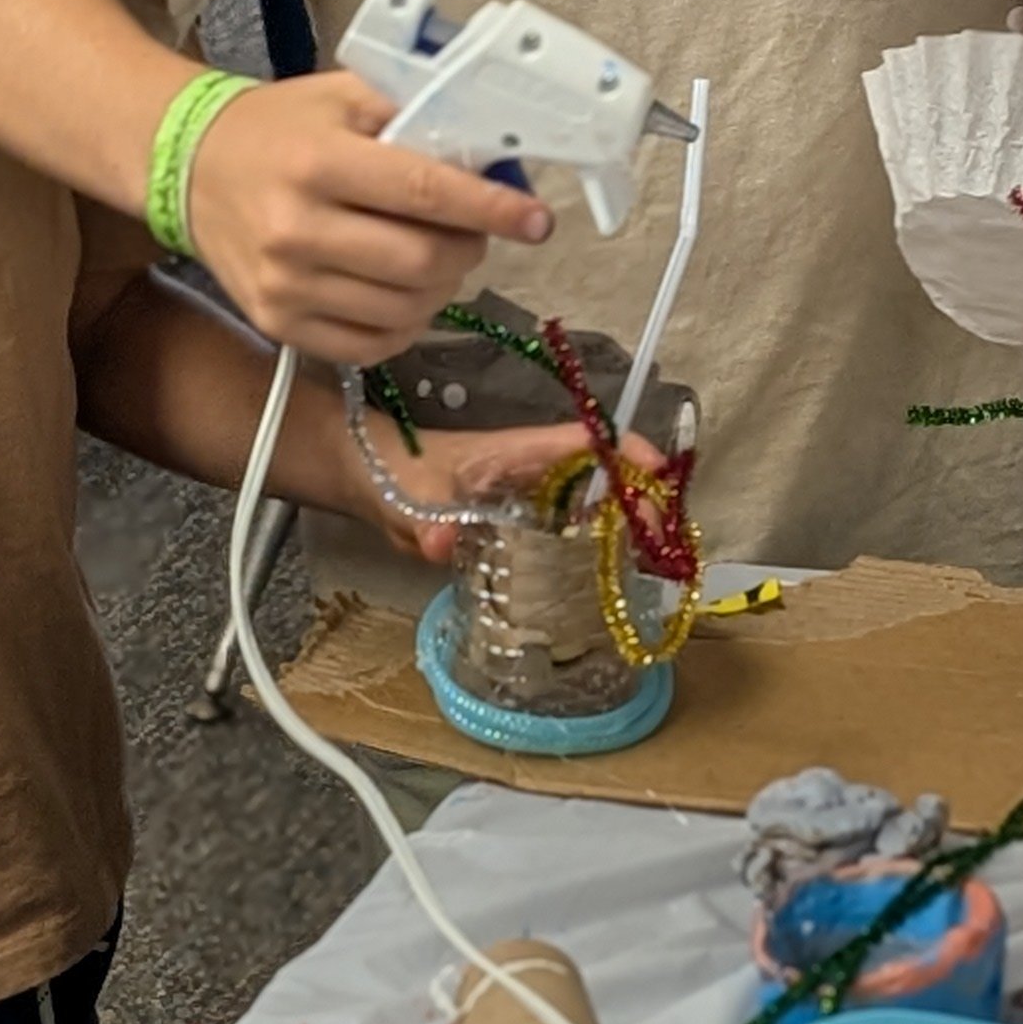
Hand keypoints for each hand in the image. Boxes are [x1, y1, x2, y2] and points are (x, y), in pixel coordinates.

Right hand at [185, 71, 554, 362]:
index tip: (536, 219)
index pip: (424, 191)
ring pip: (404, 310)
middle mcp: (296, 228)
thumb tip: (496, 150)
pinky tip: (404, 292)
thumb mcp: (343, 96)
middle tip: (473, 232)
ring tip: (436, 257)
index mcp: (317, 161)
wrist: (187, 166)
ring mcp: (283, 284)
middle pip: (421, 262)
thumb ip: (416, 113)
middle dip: (468, 249)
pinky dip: (407, 324)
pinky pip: (371, 345)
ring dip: (442, 287)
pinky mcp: (277, 323)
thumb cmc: (278, 128)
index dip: (490, 209)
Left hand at [342, 407, 666, 564]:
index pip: (584, 441)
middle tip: (655, 547)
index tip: (659, 477)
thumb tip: (439, 546)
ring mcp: (526, 496)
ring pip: (588, 505)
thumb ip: (426, 524)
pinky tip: (601, 582)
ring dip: (619, 529)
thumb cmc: (393, 471)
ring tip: (642, 569)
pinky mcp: (516, 522)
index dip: (627, 453)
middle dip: (636, 502)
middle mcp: (532, 471)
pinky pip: (564, 532)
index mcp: (518, 452)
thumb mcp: (410, 498)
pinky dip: (588, 550)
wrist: (363, 476)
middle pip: (601, 476)